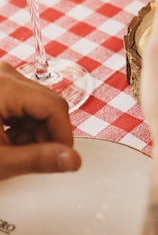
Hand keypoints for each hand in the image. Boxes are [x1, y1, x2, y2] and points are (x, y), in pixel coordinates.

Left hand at [0, 61, 80, 179]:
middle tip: (31, 159)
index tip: (61, 158)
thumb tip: (72, 160)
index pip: (54, 106)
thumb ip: (36, 160)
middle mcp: (4, 74)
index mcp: (3, 85)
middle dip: (46, 135)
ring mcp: (1, 78)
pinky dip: (22, 125)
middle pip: (47, 104)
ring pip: (38, 104)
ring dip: (34, 132)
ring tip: (13, 152)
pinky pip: (24, 103)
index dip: (63, 135)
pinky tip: (8, 141)